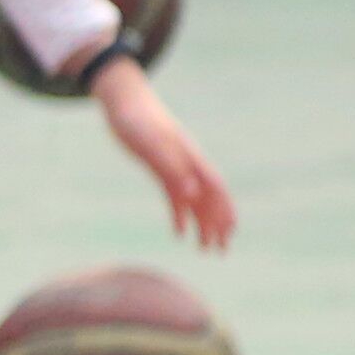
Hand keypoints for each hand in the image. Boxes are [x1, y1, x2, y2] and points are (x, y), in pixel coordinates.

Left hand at [88, 60, 234, 248]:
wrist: (124, 103)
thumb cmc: (137, 121)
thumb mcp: (151, 145)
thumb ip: (171, 169)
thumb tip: (191, 196)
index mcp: (191, 159)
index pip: (214, 189)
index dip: (224, 210)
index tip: (230, 232)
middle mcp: (189, 164)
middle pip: (209, 198)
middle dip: (218, 224)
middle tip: (221, 251)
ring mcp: (177, 167)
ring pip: (195, 201)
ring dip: (201, 224)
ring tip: (205, 249)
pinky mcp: (162, 169)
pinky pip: (176, 197)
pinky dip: (180, 215)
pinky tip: (179, 233)